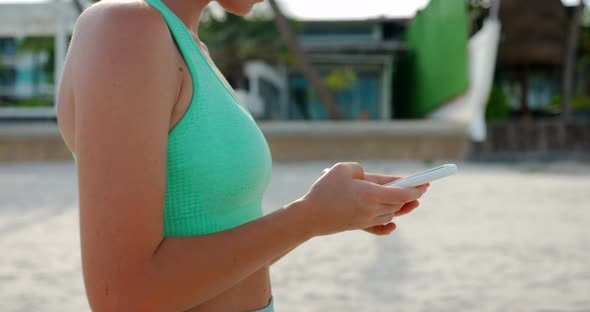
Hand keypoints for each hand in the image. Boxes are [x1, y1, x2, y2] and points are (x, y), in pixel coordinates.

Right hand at [297, 163, 427, 236]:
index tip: (426, 184)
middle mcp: (372, 210)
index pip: (401, 193)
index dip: (415, 188)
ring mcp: (365, 220)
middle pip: (398, 203)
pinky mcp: (357, 226)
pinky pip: (378, 227)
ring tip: (410, 200)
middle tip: (421, 188)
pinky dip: (388, 225)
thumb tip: (368, 179)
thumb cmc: (324, 190)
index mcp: (371, 194)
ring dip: (400, 206)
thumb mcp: (342, 169)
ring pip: (390, 214)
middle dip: (411, 196)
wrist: (309, 217)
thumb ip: (360, 169)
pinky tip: (394, 224)